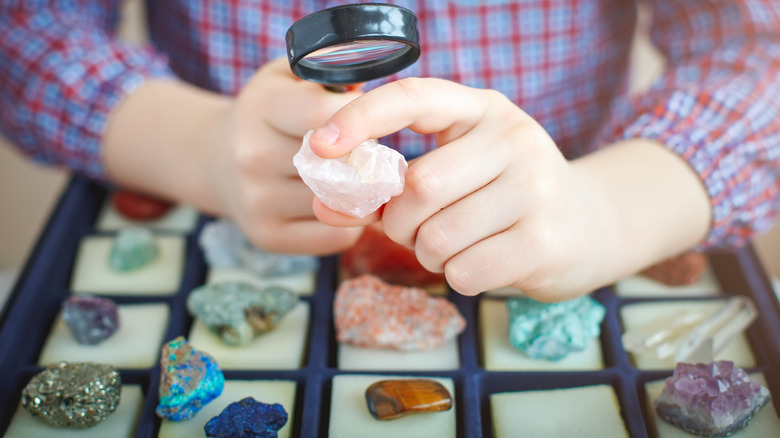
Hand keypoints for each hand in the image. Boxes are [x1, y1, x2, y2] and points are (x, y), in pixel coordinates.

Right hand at [209, 58, 364, 253]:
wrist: (216, 160)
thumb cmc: (269, 113)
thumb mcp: (289, 78)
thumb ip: (330, 73)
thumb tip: (372, 92)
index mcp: (261, 107)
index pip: (324, 115)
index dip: (360, 119)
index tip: (371, 122)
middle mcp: (251, 155)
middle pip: (336, 164)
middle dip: (366, 159)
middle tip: (371, 154)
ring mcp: (257, 200)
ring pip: (341, 202)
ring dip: (363, 193)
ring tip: (357, 178)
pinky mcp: (268, 235)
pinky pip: (338, 235)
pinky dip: (351, 222)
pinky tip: (342, 205)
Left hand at [307, 78, 694, 300]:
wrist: (590, 226)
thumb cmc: (504, 198)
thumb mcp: (457, 174)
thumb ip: (392, 187)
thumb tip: (323, 206)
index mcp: (483, 110)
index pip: (413, 98)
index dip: (361, 120)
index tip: (321, 146)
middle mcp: (513, 139)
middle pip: (418, 187)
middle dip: (401, 223)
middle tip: (418, 231)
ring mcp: (535, 188)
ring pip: (437, 238)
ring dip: (431, 255)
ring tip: (459, 247)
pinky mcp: (544, 240)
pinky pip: (464, 272)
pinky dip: (459, 278)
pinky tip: (484, 264)